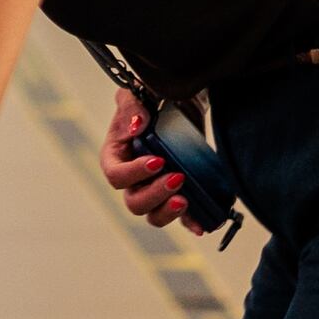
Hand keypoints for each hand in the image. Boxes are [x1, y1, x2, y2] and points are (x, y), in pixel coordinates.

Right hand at [101, 89, 193, 227]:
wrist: (180, 104)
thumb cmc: (152, 98)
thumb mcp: (138, 93)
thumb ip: (131, 106)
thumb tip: (138, 127)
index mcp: (116, 156)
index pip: (116, 176)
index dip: (134, 174)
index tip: (158, 161)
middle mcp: (132, 179)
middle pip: (134, 202)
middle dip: (155, 195)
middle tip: (178, 178)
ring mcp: (154, 189)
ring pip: (154, 214)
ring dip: (168, 212)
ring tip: (186, 200)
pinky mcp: (177, 193)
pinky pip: (181, 216)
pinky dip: (191, 222)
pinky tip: (203, 225)